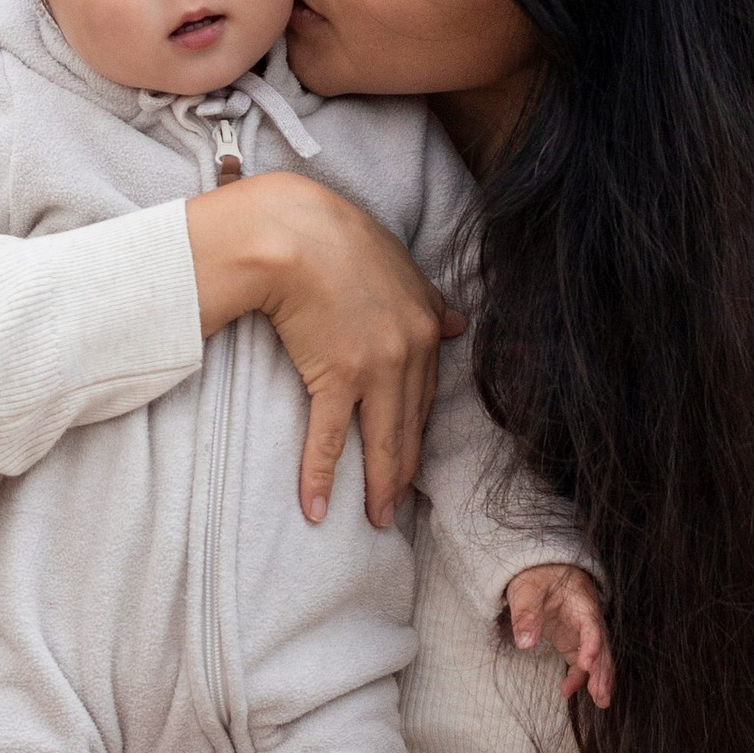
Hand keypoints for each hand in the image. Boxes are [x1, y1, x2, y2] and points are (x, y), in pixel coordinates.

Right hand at [184, 172, 464, 529]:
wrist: (294, 232)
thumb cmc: (338, 238)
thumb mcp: (398, 264)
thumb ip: (430, 298)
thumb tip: (460, 323)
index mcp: (426, 325)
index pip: (426, 393)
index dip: (418, 430)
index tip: (411, 456)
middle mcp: (409, 352)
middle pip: (410, 425)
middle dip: (404, 470)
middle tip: (396, 508)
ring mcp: (375, 368)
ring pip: (381, 440)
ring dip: (379, 486)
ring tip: (376, 519)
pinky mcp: (336, 376)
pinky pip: (332, 438)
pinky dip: (323, 475)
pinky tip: (317, 507)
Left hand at [505, 562, 612, 706]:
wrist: (540, 568)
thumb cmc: (536, 576)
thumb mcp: (526, 591)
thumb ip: (526, 615)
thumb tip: (524, 643)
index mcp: (582, 601)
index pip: (592, 625)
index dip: (591, 645)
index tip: (587, 664)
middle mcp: (588, 618)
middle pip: (601, 645)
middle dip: (602, 671)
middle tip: (602, 696)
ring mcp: (582, 631)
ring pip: (597, 657)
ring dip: (598, 678)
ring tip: (600, 702)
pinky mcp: (574, 640)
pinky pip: (581, 661)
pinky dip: (579, 677)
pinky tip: (568, 691)